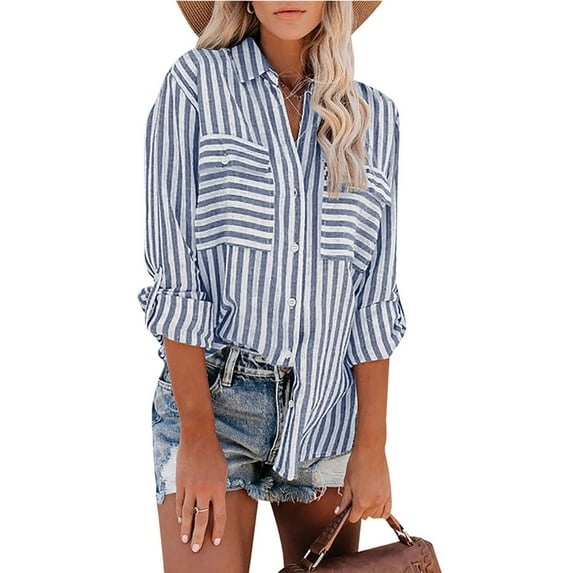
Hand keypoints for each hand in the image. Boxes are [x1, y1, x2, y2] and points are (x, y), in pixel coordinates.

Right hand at [176, 432, 227, 551]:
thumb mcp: (223, 470)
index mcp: (219, 488)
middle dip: (198, 536)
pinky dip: (179, 513)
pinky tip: (179, 520)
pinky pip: (179, 502)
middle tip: (195, 548)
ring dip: (185, 528)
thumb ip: (220, 487)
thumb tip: (216, 500)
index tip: (215, 541)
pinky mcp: (180, 482)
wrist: (198, 438)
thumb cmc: (213, 452)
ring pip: (187, 514)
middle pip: (201, 519)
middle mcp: (204, 491)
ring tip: (184, 540)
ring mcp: (191, 487)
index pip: (219, 516)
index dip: (218, 530)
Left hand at [335, 441, 390, 522]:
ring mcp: (383, 499)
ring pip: (375, 515)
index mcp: (361, 501)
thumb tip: (339, 511)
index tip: (348, 506)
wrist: (370, 451)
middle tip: (355, 496)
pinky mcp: (389, 494)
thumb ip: (344, 500)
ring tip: (365, 497)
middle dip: (358, 510)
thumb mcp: (347, 482)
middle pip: (364, 517)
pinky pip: (387, 511)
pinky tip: (375, 503)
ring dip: (369, 510)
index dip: (349, 513)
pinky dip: (381, 510)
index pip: (354, 518)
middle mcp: (374, 503)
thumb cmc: (358, 463)